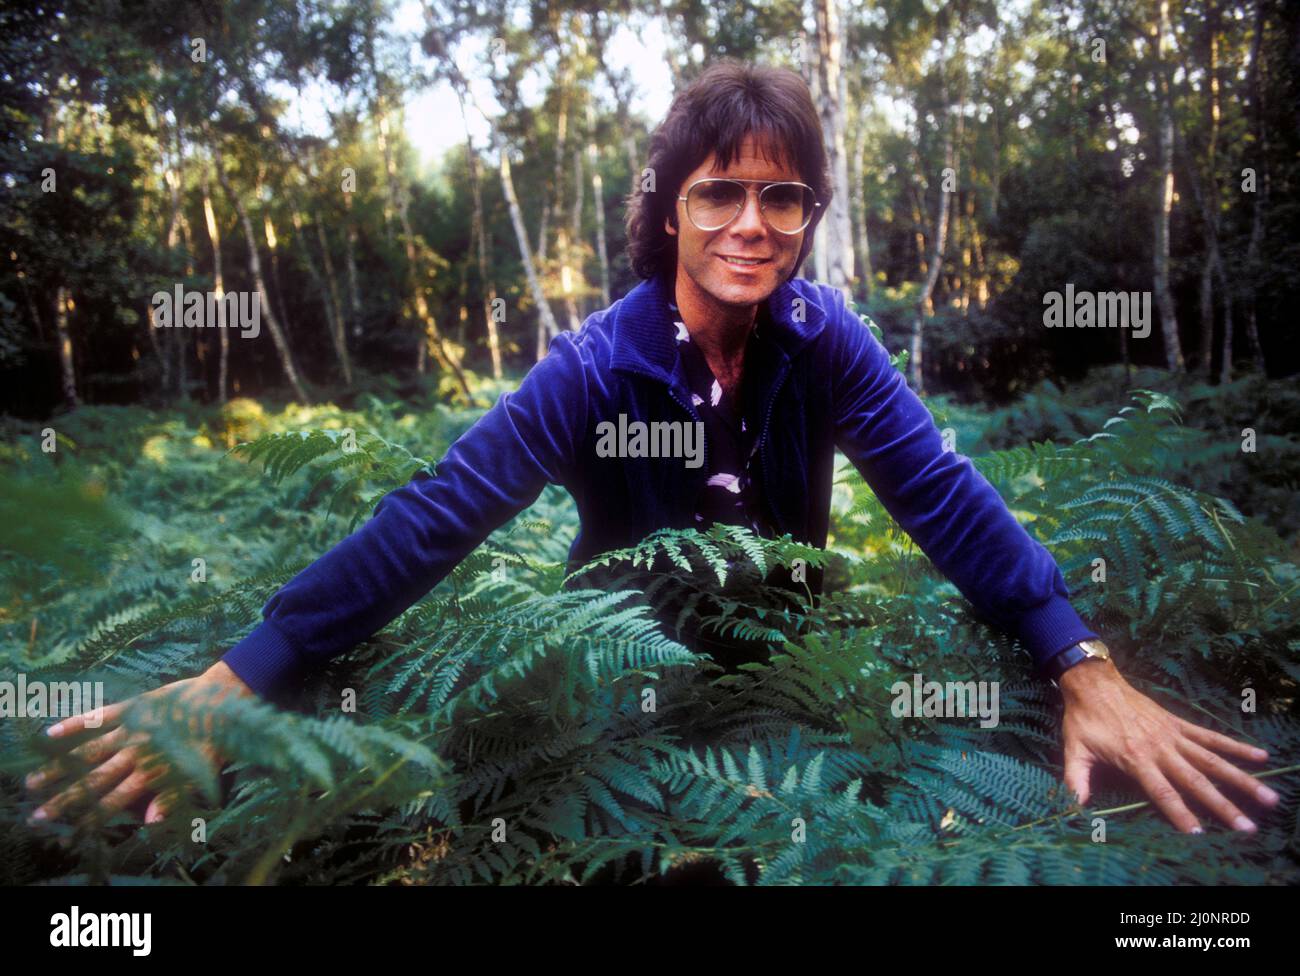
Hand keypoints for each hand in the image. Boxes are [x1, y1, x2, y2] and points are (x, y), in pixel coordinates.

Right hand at [25, 661, 254, 825]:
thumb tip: (149, 822)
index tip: (70, 832)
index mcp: (153, 772)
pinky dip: (75, 723)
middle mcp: (138, 752)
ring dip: (60, 766)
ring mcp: (132, 728)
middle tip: (38, 814)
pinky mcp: (133, 707)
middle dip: (66, 799)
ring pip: (88, 751)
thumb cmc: (213, 741)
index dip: (91, 817)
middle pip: (94, 780)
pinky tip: (51, 733)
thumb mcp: (200, 775)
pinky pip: (99, 716)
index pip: (115, 801)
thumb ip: (173, 798)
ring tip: (33, 780)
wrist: (223, 700)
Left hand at [1059, 658, 1278, 832]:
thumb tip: (1073, 806)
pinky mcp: (1178, 724)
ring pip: (1212, 761)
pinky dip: (1235, 747)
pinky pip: (1211, 737)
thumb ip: (1076, 779)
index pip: (1162, 792)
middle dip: (1222, 805)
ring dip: (1240, 779)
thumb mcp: (1074, 749)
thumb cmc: (1083, 718)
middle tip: (1247, 826)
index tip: (1198, 833)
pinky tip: (1260, 756)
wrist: (1093, 682)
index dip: (1179, 813)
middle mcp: (1160, 749)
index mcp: (1135, 758)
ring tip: (1267, 797)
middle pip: (1196, 782)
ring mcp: (1173, 736)